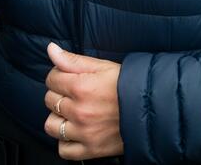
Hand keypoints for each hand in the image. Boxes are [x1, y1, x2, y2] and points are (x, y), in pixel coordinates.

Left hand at [44, 42, 123, 160]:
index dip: (58, 75)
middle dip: (58, 94)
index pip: (51, 79)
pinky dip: (66, 141)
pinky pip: (63, 150)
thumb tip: (51, 49)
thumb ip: (73, 60)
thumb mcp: (102, 66)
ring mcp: (84, 132)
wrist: (150, 108)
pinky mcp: (90, 149)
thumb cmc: (128, 84)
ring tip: (72, 112)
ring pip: (51, 126)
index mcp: (81, 87)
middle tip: (73, 93)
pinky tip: (75, 131)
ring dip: (58, 118)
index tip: (67, 77)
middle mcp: (79, 111)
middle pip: (50, 100)